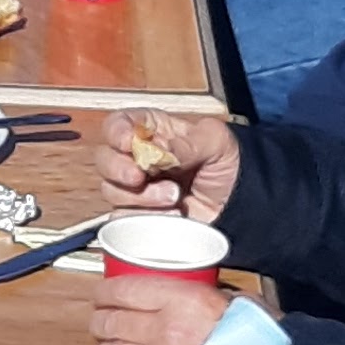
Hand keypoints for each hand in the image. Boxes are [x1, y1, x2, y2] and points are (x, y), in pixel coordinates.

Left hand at [89, 267, 236, 344]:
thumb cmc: (256, 340)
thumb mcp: (230, 299)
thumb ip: (194, 294)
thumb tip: (168, 290)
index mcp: (184, 301)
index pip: (123, 290)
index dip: (104, 292)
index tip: (102, 294)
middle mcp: (167, 332)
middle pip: (110, 322)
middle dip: (101, 321)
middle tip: (103, 322)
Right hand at [99, 108, 240, 225]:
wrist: (240, 204)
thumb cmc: (226, 164)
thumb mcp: (215, 142)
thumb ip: (187, 144)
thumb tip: (160, 151)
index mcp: (152, 131)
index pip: (118, 124)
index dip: (116, 133)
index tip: (128, 144)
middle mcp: (137, 158)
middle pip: (104, 159)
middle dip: (119, 169)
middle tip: (141, 177)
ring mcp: (137, 189)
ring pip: (111, 191)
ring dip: (141, 197)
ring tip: (174, 196)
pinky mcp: (140, 216)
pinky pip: (124, 219)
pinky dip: (145, 219)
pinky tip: (171, 216)